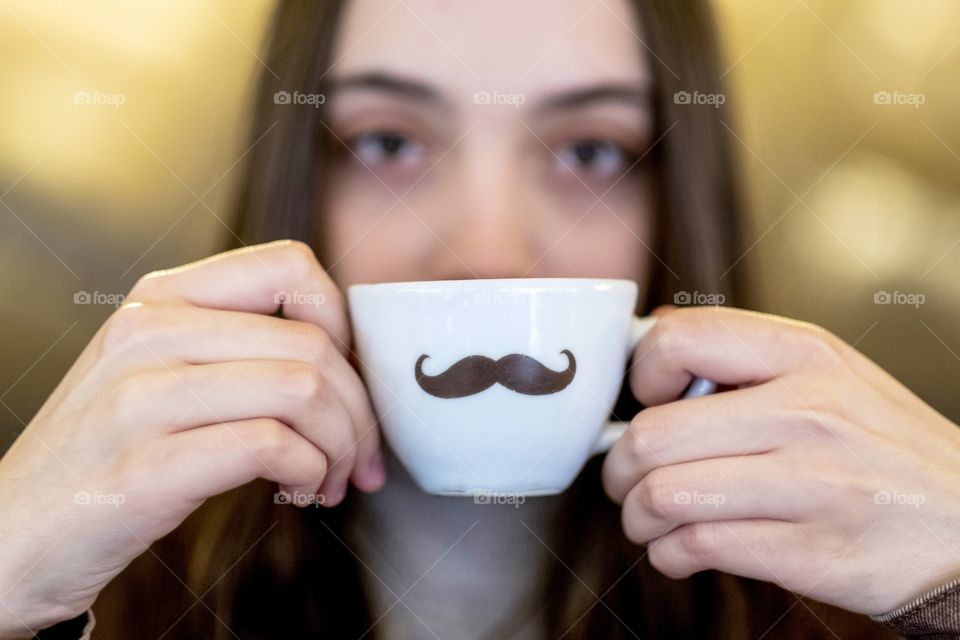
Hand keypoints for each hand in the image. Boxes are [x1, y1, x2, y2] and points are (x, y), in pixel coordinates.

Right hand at [0, 240, 384, 635]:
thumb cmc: (105, 452)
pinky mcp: (146, 467)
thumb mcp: (158, 370)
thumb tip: (344, 357)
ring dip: (340, 445)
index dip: (342, 322)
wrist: (12, 534)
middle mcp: (150, 333)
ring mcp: (142, 398)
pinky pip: (270, 445)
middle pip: (313, 343)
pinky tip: (299, 490)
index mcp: (162, 299)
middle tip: (360, 455)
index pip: (291, 266)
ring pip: (302, 390)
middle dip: (360, 409)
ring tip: (329, 478)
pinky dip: (308, 471)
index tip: (349, 377)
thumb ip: (233, 343)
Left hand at [602, 306, 959, 614]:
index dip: (641, 376)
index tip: (647, 402)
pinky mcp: (810, 551)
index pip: (678, 340)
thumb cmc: (883, 450)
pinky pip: (696, 547)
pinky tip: (680, 549)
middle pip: (652, 435)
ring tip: (649, 518)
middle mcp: (806, 412)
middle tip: (626, 478)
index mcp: (805, 354)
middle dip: (618, 467)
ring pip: (663, 495)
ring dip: (637, 516)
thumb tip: (653, 344)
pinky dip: (668, 554)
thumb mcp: (832, 376)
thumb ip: (748, 359)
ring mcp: (810, 483)